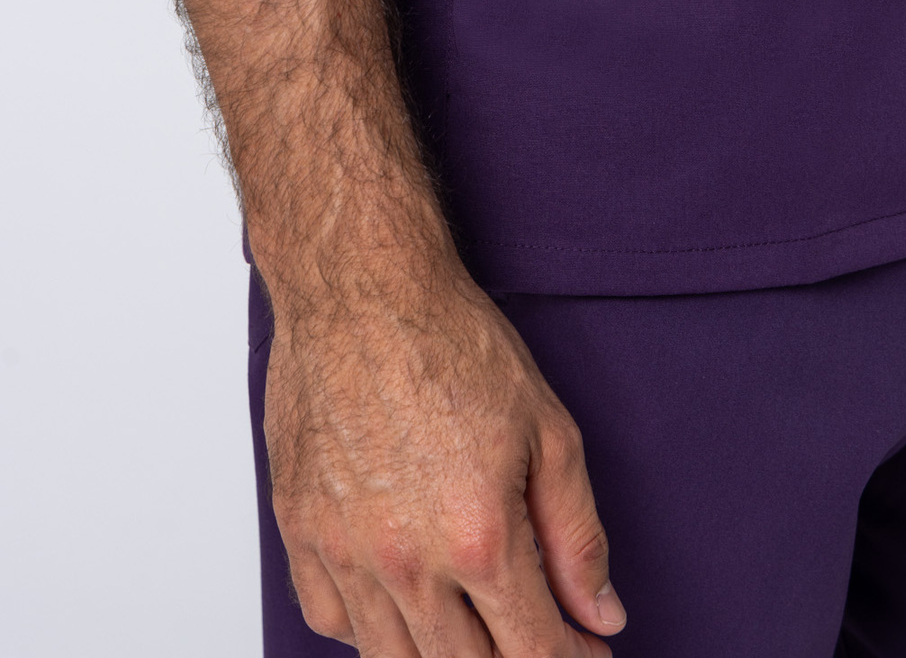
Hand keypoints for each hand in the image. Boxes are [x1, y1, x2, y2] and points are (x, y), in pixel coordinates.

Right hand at [263, 250, 625, 655]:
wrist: (361, 288)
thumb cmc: (450, 341)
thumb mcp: (549, 430)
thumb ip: (577, 534)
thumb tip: (601, 614)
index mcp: (479, 538)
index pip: (533, 652)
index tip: (585, 655)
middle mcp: (406, 561)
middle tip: (536, 637)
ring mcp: (343, 552)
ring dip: (441, 656)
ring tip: (475, 628)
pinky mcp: (299, 531)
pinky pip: (331, 620)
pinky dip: (370, 629)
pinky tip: (403, 602)